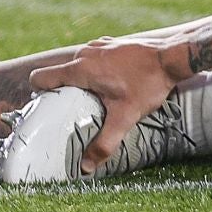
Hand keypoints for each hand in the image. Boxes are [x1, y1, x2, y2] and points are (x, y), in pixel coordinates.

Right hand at [27, 37, 181, 173]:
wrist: (172, 58)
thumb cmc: (147, 84)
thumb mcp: (125, 118)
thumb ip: (104, 143)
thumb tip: (86, 167)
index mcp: (80, 69)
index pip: (41, 78)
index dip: (39, 94)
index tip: (49, 109)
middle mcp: (85, 53)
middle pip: (58, 74)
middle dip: (62, 92)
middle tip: (75, 111)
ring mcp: (98, 46)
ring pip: (76, 65)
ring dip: (80, 81)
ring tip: (94, 100)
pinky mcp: (110, 44)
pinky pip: (93, 59)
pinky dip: (94, 71)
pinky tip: (110, 85)